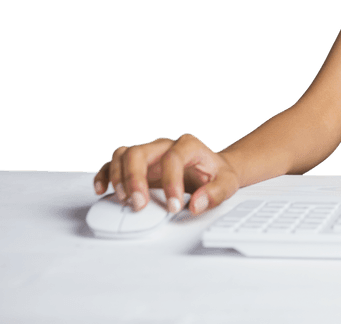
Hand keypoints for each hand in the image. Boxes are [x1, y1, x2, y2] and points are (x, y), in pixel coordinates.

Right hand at [93, 133, 239, 216]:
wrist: (212, 170)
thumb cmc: (216, 175)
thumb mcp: (227, 183)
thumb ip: (215, 193)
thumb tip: (196, 204)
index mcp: (188, 146)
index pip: (173, 158)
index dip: (171, 183)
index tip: (173, 206)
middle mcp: (164, 146)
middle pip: (139, 152)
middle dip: (135, 179)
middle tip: (139, 204)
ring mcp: (148, 154)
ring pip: (123, 155)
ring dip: (118, 177)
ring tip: (125, 200)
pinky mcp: (137, 165)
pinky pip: (113, 163)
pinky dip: (104, 175)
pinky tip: (103, 189)